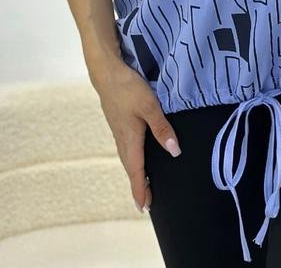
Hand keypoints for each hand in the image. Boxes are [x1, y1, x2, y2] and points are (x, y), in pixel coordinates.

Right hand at [90, 59, 181, 213]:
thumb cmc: (128, 88)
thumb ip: (162, 129)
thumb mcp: (149, 106)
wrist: (106, 73)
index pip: (136, 171)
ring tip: (143, 183)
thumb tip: (174, 151)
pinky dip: (132, 158)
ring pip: (127, 157)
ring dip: (135, 172)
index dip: (140, 189)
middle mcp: (122, 139)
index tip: (143, 208)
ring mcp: (118, 130)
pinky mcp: (118, 122)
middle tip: (146, 201)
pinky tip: (137, 155)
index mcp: (130, 139)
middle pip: (130, 167)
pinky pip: (126, 147)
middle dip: (138, 185)